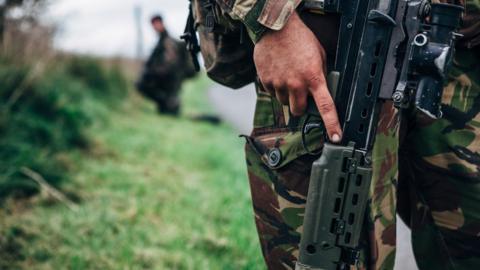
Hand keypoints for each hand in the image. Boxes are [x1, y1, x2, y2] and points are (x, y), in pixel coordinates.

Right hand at [253, 12, 342, 141]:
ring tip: (287, 75)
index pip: (326, 106)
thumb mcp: (319, 55)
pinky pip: (271, 92)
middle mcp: (296, 84)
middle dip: (300, 105)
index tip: (335, 137)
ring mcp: (279, 83)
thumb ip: (320, 74)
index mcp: (313, 78)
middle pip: (298, 110)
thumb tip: (321, 89)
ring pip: (284, 102)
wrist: (276, 28)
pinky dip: (275, 86)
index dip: (332, 124)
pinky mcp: (266, 80)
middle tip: (300, 93)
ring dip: (286, 94)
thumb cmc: (300, 39)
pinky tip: (278, 72)